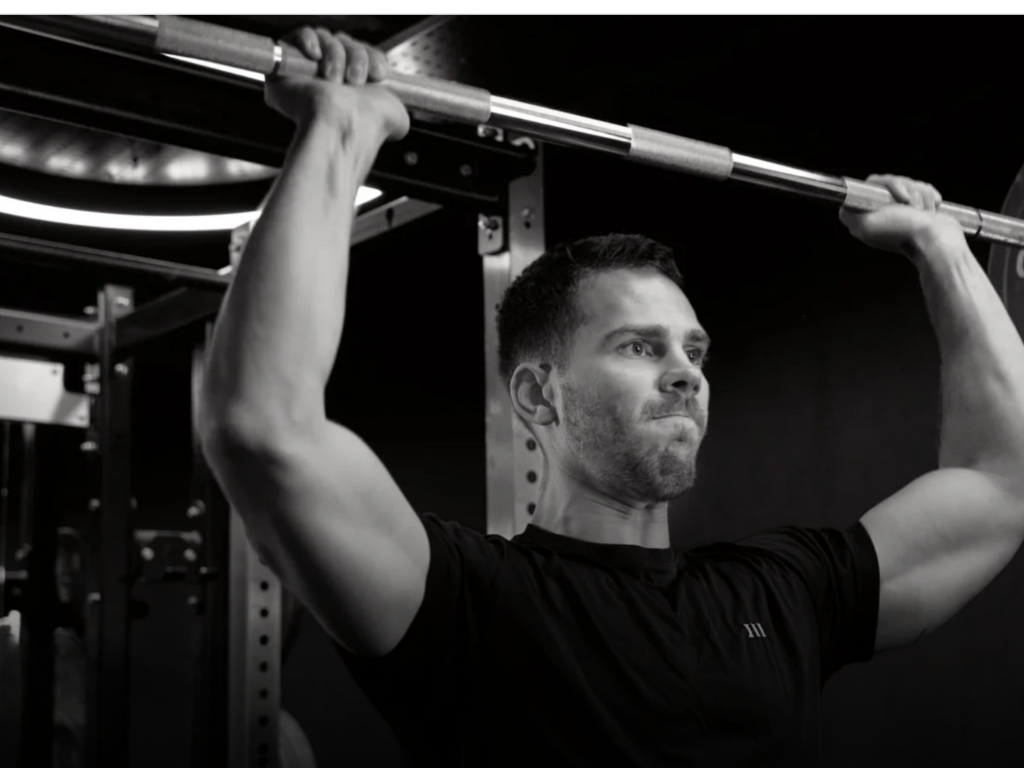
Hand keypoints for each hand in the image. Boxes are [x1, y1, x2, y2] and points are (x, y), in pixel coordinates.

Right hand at [264, 27, 409, 147]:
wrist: (343, 126)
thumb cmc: (367, 125)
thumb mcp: (395, 115)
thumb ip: (393, 104)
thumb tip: (394, 112)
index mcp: (352, 90)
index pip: (361, 56)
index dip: (371, 57)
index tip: (379, 73)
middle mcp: (329, 83)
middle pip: (344, 44)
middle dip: (356, 56)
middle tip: (356, 80)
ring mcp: (306, 76)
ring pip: (325, 40)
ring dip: (336, 54)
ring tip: (335, 79)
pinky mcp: (284, 69)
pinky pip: (296, 37)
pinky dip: (309, 41)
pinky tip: (316, 57)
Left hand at [839, 174, 965, 256]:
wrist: (938, 240)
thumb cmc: (905, 232)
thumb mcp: (866, 226)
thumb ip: (848, 215)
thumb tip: (844, 202)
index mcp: (866, 215)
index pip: (872, 184)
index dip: (887, 185)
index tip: (898, 195)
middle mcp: (881, 212)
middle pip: (892, 181)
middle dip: (906, 189)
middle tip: (912, 205)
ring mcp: (900, 209)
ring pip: (909, 184)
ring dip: (920, 195)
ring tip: (923, 211)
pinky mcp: (917, 207)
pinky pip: (922, 189)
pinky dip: (929, 197)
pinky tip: (930, 209)